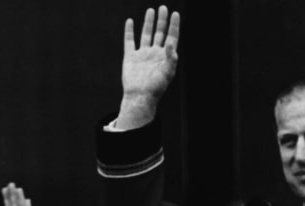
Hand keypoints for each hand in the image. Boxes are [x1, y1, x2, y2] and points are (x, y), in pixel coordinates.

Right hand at [117, 6, 180, 129]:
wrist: (139, 97)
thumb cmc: (155, 88)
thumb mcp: (167, 73)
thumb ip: (171, 58)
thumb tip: (170, 43)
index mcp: (164, 57)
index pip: (171, 37)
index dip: (173, 26)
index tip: (175, 14)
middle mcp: (154, 54)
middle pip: (159, 33)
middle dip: (162, 21)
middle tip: (163, 7)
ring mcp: (142, 55)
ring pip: (146, 35)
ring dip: (149, 22)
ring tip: (151, 10)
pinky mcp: (130, 57)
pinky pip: (129, 41)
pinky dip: (129, 31)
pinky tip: (130, 21)